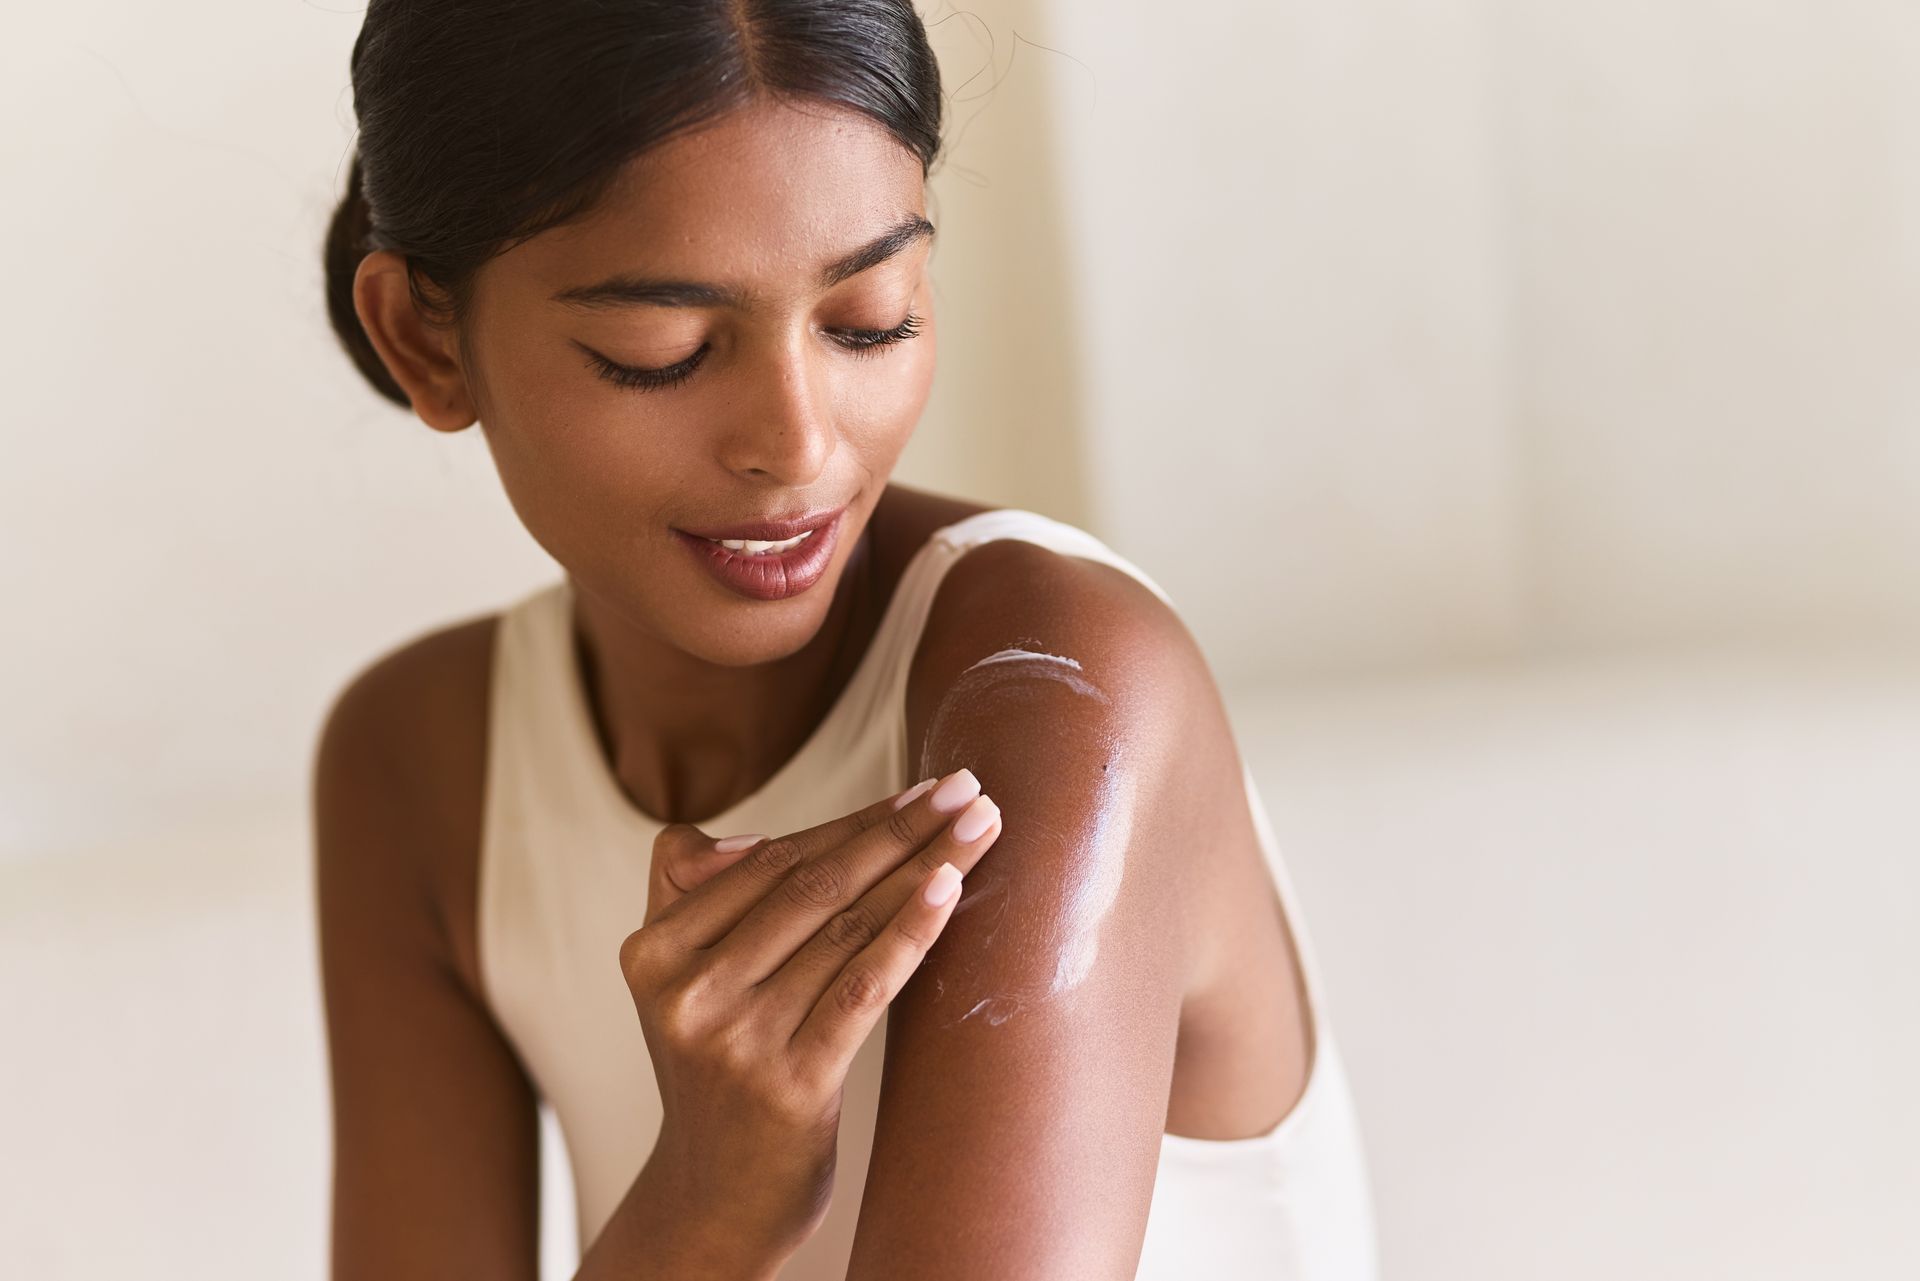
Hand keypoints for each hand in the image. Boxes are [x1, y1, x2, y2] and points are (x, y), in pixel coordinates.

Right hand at [617, 768, 1003, 1259]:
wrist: (715, 1199)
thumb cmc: (719, 1069)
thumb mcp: (678, 983)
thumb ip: (694, 896)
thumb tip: (750, 836)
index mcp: (653, 950)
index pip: (773, 862)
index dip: (854, 821)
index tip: (920, 790)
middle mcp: (686, 990)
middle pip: (814, 885)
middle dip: (900, 829)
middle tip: (966, 787)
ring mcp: (735, 1038)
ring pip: (847, 927)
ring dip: (925, 865)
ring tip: (982, 825)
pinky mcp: (790, 1083)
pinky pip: (863, 986)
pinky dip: (911, 929)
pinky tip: (951, 887)